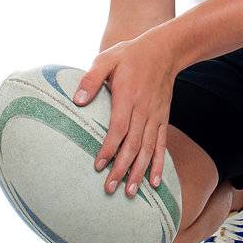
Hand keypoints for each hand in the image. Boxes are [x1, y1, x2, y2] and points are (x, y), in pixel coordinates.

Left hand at [72, 25, 177, 196]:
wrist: (165, 50)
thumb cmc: (131, 55)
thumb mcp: (107, 58)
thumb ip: (91, 79)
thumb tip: (77, 100)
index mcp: (128, 96)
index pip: (119, 127)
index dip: (109, 148)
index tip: (98, 165)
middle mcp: (144, 110)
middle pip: (133, 144)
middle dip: (121, 168)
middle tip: (109, 188)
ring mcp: (155, 116)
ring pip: (148, 149)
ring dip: (139, 172)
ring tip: (130, 192)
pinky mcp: (163, 118)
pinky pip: (161, 144)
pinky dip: (158, 164)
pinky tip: (155, 182)